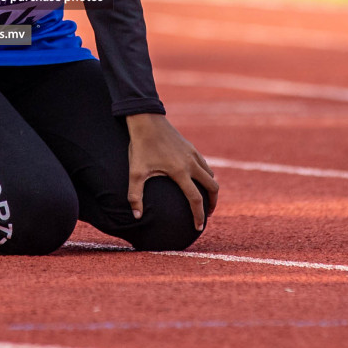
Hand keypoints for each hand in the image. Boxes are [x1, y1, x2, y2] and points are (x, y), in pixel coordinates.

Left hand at [125, 113, 218, 230]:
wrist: (147, 120)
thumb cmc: (140, 146)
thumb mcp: (135, 172)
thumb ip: (135, 195)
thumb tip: (136, 216)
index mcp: (180, 172)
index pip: (196, 199)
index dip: (199, 215)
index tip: (199, 227)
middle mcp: (191, 163)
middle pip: (212, 187)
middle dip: (212, 203)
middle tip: (207, 214)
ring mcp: (193, 154)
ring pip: (210, 174)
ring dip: (211, 188)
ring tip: (204, 198)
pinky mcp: (191, 147)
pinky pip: (204, 164)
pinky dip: (206, 175)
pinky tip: (196, 179)